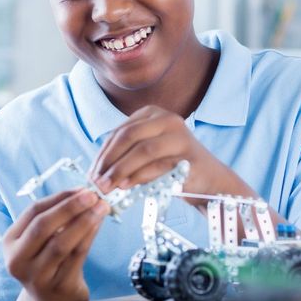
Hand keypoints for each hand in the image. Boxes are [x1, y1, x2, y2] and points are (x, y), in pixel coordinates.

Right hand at [4, 188, 109, 300]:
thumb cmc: (50, 260)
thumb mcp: (44, 239)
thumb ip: (58, 216)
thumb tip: (84, 191)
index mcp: (11, 242)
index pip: (34, 212)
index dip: (59, 197)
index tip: (82, 188)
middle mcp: (18, 261)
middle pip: (43, 226)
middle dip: (70, 207)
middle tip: (92, 194)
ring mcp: (36, 276)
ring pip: (61, 243)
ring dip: (84, 220)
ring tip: (102, 206)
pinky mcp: (58, 286)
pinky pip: (76, 256)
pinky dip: (90, 236)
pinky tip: (99, 223)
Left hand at [89, 105, 243, 204]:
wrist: (209, 179)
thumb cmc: (173, 166)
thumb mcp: (148, 152)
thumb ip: (126, 154)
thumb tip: (96, 172)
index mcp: (154, 113)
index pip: (120, 131)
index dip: (103, 153)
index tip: (91, 173)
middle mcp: (168, 119)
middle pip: (129, 137)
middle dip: (109, 161)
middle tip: (97, 182)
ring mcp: (181, 136)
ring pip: (143, 150)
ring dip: (122, 170)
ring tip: (109, 187)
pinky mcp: (189, 156)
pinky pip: (159, 166)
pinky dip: (140, 177)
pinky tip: (127, 187)